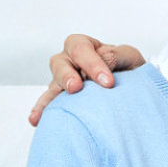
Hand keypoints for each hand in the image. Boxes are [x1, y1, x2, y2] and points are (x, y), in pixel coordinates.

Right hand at [28, 34, 144, 125]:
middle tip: (76, 88)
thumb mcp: (128, 56)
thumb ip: (116, 55)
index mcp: (84, 46)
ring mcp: (61, 80)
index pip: (81, 49)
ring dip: (51, 96)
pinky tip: (37, 120)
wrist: (130, 87)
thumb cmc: (127, 68)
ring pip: (52, 85)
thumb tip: (104, 60)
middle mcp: (68, 61)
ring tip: (51, 109)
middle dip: (67, 76)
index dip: (92, 64)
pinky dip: (42, 111)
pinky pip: (48, 103)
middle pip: (60, 64)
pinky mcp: (60, 99)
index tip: (108, 82)